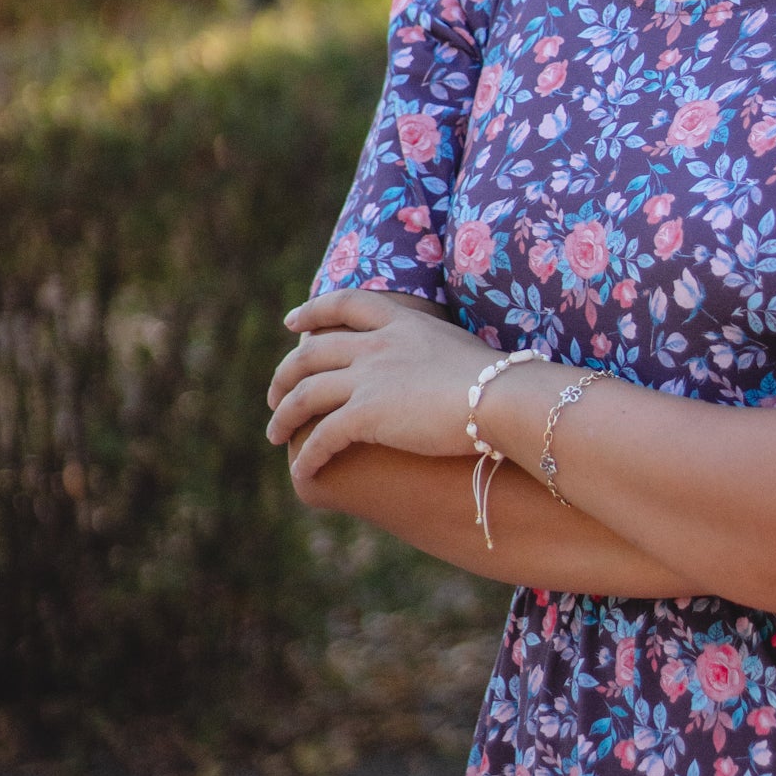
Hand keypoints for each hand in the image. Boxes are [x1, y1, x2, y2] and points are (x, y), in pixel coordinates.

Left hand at [266, 288, 489, 483]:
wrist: (500, 397)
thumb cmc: (497, 381)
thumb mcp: (458, 347)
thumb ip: (432, 350)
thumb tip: (437, 367)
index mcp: (400, 322)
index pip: (344, 304)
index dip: (312, 311)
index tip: (292, 323)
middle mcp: (376, 345)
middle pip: (312, 354)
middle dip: (286, 374)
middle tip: (275, 394)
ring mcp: (368, 378)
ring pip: (305, 395)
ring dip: (283, 416)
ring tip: (275, 434)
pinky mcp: (365, 415)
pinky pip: (321, 437)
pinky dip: (307, 456)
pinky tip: (302, 470)